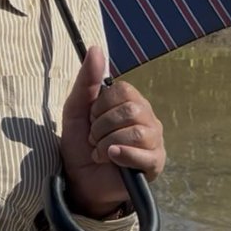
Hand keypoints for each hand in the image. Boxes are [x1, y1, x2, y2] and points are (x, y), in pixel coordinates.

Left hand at [59, 45, 165, 218]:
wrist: (81, 183)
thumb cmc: (80, 146)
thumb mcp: (76, 111)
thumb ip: (87, 80)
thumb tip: (96, 48)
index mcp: (131, 102)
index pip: (123, 90)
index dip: (100, 106)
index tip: (91, 120)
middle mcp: (147, 118)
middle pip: (130, 110)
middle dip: (102, 127)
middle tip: (94, 140)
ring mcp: (154, 141)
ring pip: (136, 131)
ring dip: (108, 143)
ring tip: (100, 153)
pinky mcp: (155, 164)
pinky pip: (145, 154)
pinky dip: (122, 155)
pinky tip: (111, 159)